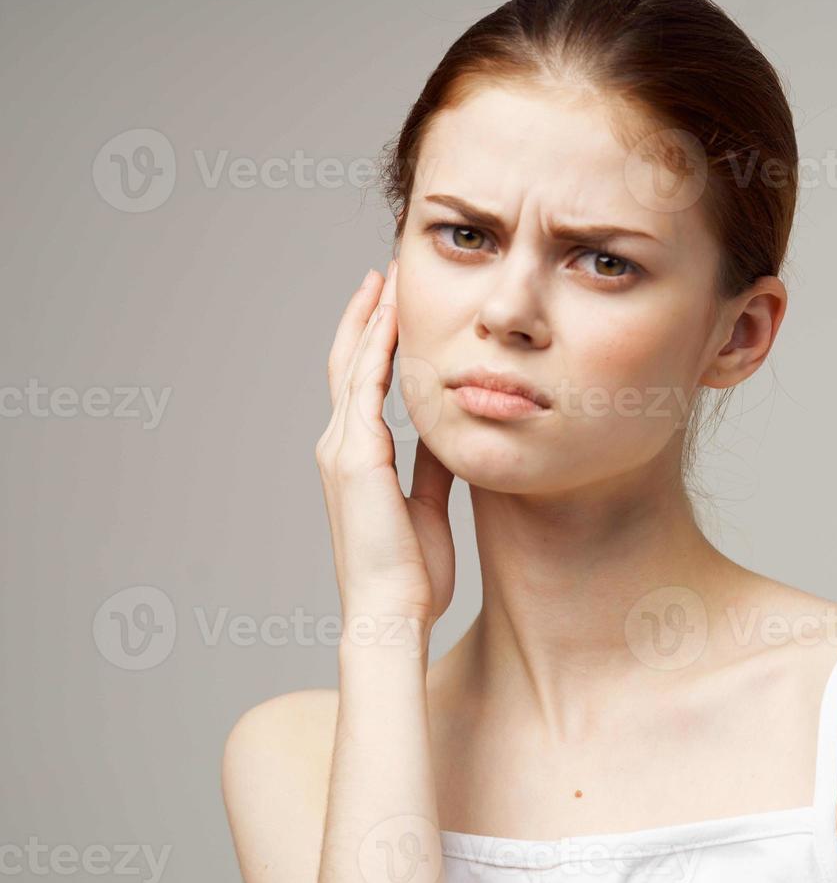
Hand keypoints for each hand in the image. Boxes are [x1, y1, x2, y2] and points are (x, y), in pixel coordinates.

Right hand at [314, 261, 455, 625]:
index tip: (394, 304)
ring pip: (354, 364)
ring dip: (372, 317)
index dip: (374, 340)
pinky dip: (377, 348)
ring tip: (387, 277)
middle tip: (384, 271)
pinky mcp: (357, 458)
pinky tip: (393, 318)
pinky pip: (365, 387)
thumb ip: (431, 467)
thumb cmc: (411, 572)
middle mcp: (342, 446)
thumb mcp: (429, 506)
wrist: (392, 611)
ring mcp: (343, 449)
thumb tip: (447, 435)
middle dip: (367, 314)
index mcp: (358, 458)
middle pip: (349, 360)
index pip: (362, 383)